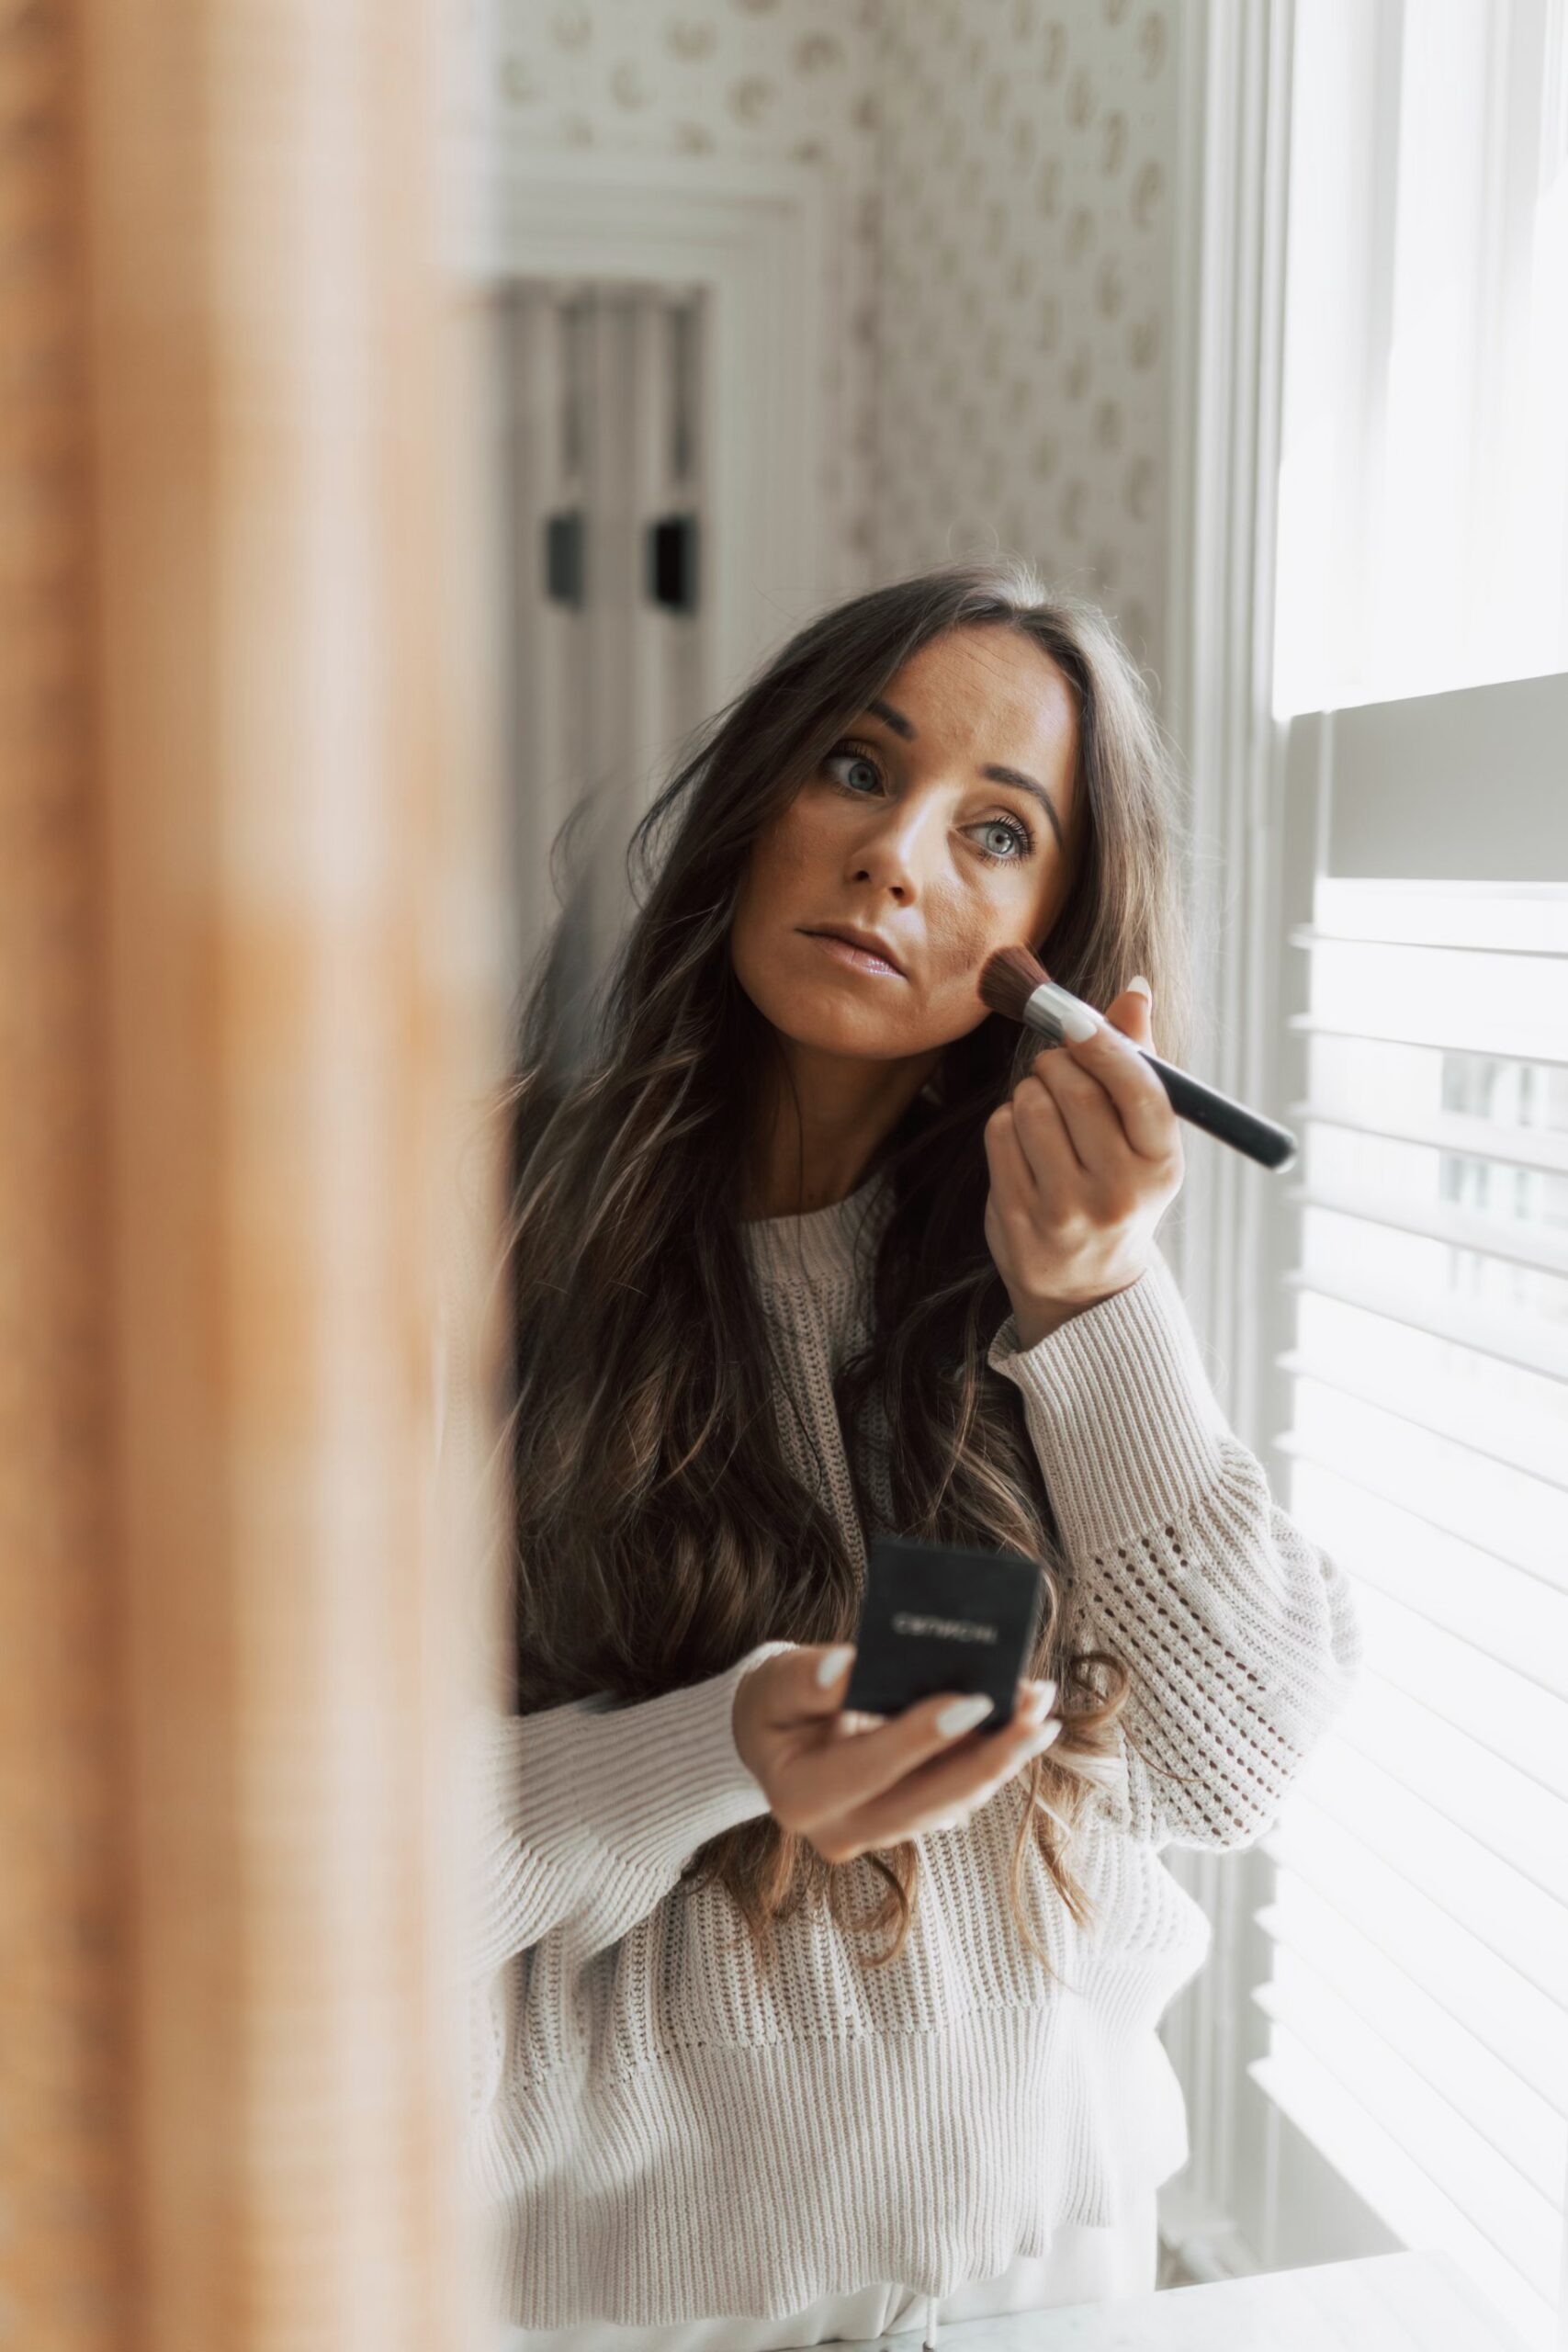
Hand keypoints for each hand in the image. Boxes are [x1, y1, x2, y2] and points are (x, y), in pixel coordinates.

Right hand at [732, 1645, 1062, 1861]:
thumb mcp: (777, 1682)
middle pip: (928, 1800)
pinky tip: (1019, 1723)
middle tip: (1038, 1710)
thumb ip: (810, 1679)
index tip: (979, 1699)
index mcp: (800, 1797)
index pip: (872, 1768)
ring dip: (1000, 1756)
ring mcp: (875, 1836)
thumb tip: (853, 1665)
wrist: (772, 1738)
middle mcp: (839, 1832)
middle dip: (990, 1755)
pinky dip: (987, 1759)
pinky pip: (954, 1796)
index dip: (925, 1736)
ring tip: (1039, 1707)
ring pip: (951, 1803)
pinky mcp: (904, 1825)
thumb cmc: (775, 1703)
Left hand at [983, 979, 1183, 1348]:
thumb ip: (1139, 1063)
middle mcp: (1120, 1193)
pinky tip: (1022, 1143)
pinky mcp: (1019, 1221)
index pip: (1139, 1090)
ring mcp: (1066, 1212)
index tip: (1077, 1018)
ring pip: (1029, 1107)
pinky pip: (999, 1135)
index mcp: (1163, 1166)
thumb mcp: (1144, 1139)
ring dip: (1027, 1093)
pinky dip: (1005, 1123)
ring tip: (1041, 1111)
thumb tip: (1135, 989)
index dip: (1104, 1043)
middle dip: (1056, 1063)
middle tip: (1054, 1065)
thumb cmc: (1118, 1188)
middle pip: (1075, 1090)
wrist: (1087, 1288)